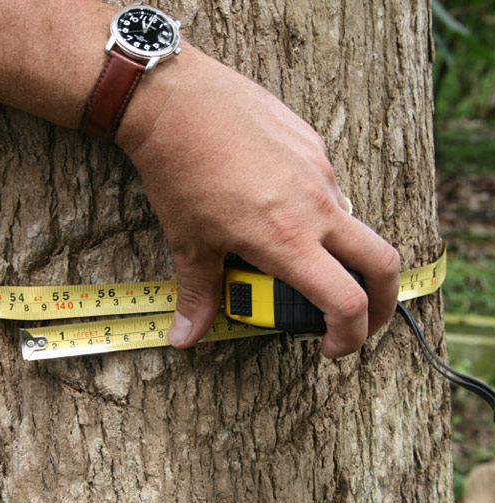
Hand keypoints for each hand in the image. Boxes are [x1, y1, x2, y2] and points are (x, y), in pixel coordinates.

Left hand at [117, 45, 400, 357]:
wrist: (174, 100)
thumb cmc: (178, 170)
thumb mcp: (187, 241)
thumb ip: (197, 294)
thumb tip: (185, 337)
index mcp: (287, 239)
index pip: (346, 301)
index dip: (351, 336)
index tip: (334, 348)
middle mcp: (314, 205)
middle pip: (382, 264)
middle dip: (383, 303)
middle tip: (361, 320)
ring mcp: (318, 169)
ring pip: (350, 222)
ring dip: (338, 251)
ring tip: (298, 257)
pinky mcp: (310, 141)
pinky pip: (328, 186)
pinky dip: (316, 211)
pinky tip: (278, 207)